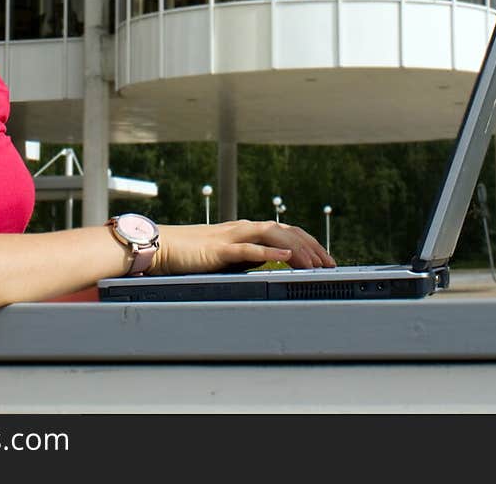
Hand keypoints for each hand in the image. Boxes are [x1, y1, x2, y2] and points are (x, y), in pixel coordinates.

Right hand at [152, 219, 335, 276]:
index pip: (287, 232)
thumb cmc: (195, 253)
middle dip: (311, 246)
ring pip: (272, 235)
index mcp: (248, 230)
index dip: (309, 243)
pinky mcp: (220, 249)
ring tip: (314, 264)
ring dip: (296, 249)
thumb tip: (272, 266)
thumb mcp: (230, 257)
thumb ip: (249, 258)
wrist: (165, 247)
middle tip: (330, 264)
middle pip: (286, 231)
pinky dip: (269, 253)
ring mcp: (233, 236)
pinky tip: (284, 260)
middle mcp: (244, 228)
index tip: (327, 260)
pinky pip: (248, 249)